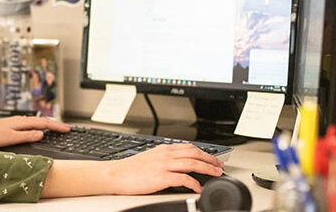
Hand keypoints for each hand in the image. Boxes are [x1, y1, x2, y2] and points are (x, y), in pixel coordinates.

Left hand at [0, 116, 70, 146]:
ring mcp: (17, 120)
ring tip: (56, 127)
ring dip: (48, 123)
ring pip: (37, 120)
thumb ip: (27, 136)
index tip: (67, 129)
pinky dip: (39, 124)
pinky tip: (38, 127)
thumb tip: (41, 134)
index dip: (57, 126)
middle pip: (42, 120)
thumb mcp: (11, 138)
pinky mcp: (14, 123)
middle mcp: (21, 119)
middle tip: (66, 128)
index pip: (44, 123)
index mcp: (23, 122)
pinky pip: (31, 122)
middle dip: (55, 124)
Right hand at [106, 143, 223, 193]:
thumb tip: (178, 163)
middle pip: (194, 153)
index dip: (204, 152)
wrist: (115, 174)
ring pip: (192, 163)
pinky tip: (198, 188)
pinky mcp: (161, 177)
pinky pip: (183, 179)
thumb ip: (164, 158)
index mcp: (163, 149)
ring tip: (216, 174)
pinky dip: (194, 183)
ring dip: (207, 168)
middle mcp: (165, 155)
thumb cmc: (130, 169)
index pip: (189, 147)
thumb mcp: (150, 158)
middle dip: (210, 159)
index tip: (213, 158)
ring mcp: (163, 165)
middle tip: (219, 166)